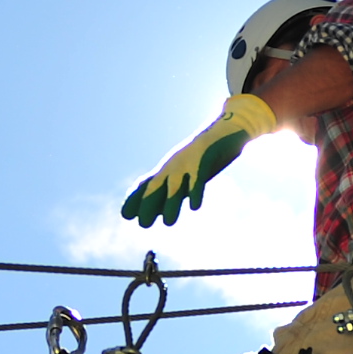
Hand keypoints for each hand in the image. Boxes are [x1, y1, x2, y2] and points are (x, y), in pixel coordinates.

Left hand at [119, 94, 279, 228]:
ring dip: (171, 204)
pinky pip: (198, 178)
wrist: (226, 129)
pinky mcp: (204, 161)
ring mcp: (187, 163)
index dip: (135, 198)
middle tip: (143, 224)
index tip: (125, 214)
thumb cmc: (205, 155)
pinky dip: (195, 192)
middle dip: (148, 204)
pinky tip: (195, 206)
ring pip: (176, 186)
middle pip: (156, 186)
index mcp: (167, 168)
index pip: (145, 183)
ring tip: (169, 223)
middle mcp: (173, 166)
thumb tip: (160, 211)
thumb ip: (172, 189)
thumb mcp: (184, 172)